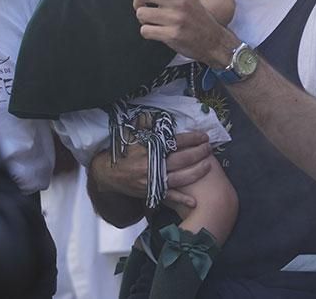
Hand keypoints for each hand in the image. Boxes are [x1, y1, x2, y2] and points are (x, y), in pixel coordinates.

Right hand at [88, 131, 212, 202]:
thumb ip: (143, 125)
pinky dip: (181, 199)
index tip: (203, 136)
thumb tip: (152, 115)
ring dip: (196, 172)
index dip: (191, 139)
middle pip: (181, 159)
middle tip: (208, 148)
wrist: (107, 175)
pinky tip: (194, 201)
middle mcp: (152, 165)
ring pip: (180, 178)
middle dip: (198, 153)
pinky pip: (169, 197)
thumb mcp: (131, 136)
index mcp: (149, 149)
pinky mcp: (151, 193)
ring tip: (208, 165)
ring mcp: (152, 181)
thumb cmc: (122, 154)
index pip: (175, 142)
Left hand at [130, 0, 236, 66]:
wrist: (212, 40)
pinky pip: (145, 30)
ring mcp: (176, 18)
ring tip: (156, 21)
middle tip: (144, 6)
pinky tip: (159, 31)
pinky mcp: (172, 35)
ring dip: (144, 19)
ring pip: (141, 14)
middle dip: (137, 1)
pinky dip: (148, 32)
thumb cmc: (192, 15)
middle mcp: (180, 2)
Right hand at [200, 0, 235, 25]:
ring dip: (223, 8)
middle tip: (214, 1)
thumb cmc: (207, 5)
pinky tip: (214, 16)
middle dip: (223, 0)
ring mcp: (231, 14)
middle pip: (230, 0)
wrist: (206, 22)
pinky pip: (226, 16)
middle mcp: (233, 5)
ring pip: (228, 8)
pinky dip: (222, 15)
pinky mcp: (228, 22)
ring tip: (213, 9)